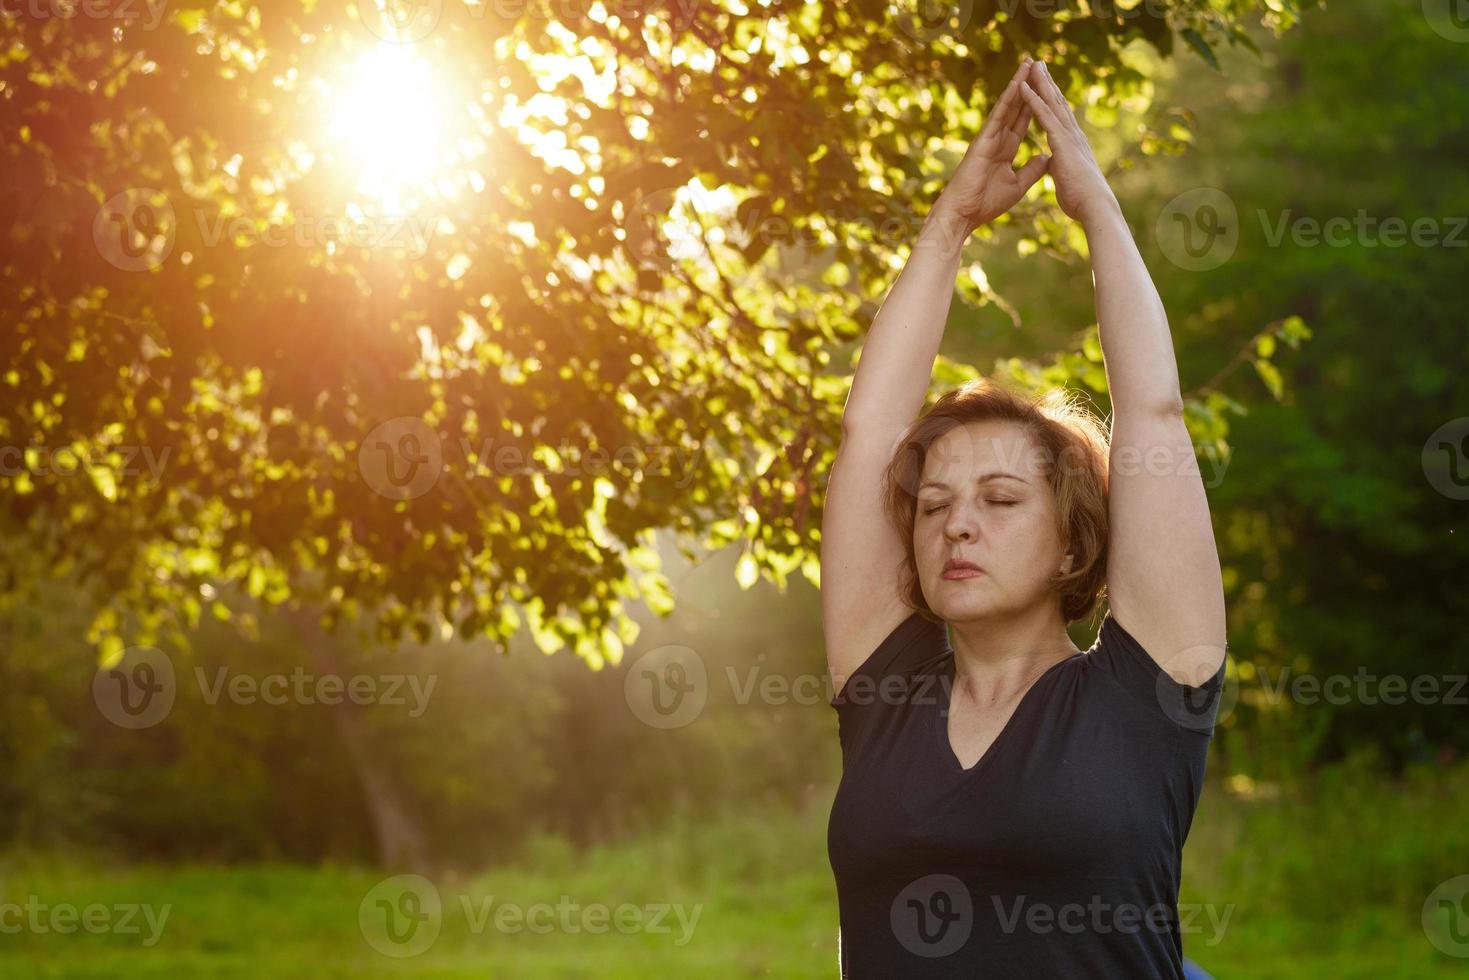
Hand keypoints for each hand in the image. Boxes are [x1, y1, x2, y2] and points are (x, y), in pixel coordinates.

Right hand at [928, 58, 1051, 237]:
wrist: (964, 214)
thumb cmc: (985, 204)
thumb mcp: (1017, 186)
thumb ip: (1032, 170)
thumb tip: (1048, 157)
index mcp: (1005, 149)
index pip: (1023, 121)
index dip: (1034, 103)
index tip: (1045, 87)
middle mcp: (997, 138)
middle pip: (1016, 107)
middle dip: (1028, 86)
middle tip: (1038, 63)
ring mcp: (989, 137)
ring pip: (1008, 105)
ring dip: (1019, 83)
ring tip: (1029, 63)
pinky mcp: (983, 139)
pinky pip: (998, 115)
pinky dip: (1008, 98)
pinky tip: (1017, 83)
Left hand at [1018, 59, 1116, 222]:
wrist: (1094, 206)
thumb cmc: (1081, 198)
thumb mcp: (1065, 177)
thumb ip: (1058, 165)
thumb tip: (1053, 161)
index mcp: (1072, 143)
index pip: (1059, 117)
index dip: (1051, 100)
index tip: (1045, 85)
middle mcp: (1072, 134)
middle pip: (1057, 103)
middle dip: (1048, 82)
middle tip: (1039, 64)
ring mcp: (1068, 135)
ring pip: (1051, 102)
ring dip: (1041, 82)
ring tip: (1032, 64)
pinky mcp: (1061, 140)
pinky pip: (1044, 115)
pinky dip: (1033, 99)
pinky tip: (1023, 86)